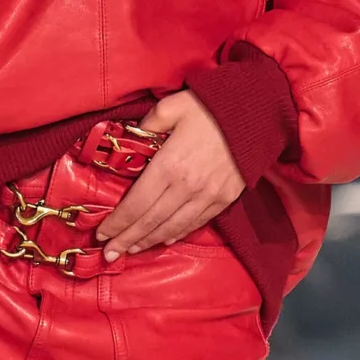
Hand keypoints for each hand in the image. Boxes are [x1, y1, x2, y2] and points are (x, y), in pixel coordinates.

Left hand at [96, 90, 244, 258]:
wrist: (257, 112)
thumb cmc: (212, 106)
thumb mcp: (172, 106)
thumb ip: (147, 123)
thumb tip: (131, 135)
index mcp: (169, 165)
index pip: (136, 203)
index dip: (117, 222)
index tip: (102, 232)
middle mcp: (187, 187)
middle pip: (150, 221)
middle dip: (126, 239)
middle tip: (110, 253)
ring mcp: (207, 196)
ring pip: (172, 227)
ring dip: (149, 241)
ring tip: (131, 250)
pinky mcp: (224, 199)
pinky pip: (196, 223)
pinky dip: (177, 234)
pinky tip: (164, 240)